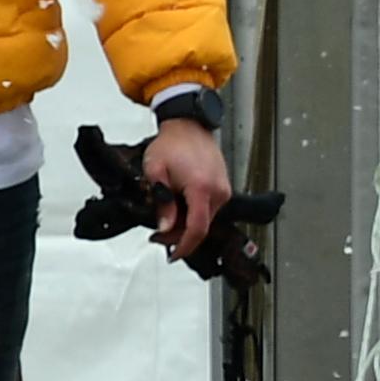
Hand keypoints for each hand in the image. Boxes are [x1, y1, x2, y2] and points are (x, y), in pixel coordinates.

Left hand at [144, 119, 231, 264]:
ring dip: (186, 224)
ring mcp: (223, 189)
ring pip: (205, 219)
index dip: (184, 245)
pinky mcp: (223, 187)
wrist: (188, 126)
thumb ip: (161, 202)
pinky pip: (209, 209)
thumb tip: (165, 227)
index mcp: (202, 188)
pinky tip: (178, 209)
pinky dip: (193, 214)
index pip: (198, 228)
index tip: (173, 254)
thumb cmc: (172, 144)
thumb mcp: (155, 173)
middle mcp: (218, 191)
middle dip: (180, 236)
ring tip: (165, 217)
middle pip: (202, 227)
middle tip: (158, 235)